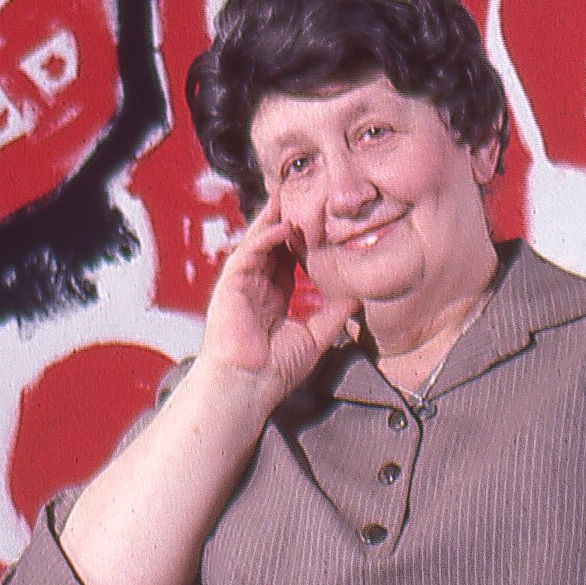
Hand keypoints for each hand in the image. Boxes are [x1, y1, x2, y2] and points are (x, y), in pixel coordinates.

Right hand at [199, 202, 362, 399]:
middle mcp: (254, 290)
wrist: (248, 385)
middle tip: (299, 199)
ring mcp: (240, 287)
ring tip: (286, 199)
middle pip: (269, 248)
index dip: (300, 244)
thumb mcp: (314, 337)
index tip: (318, 227)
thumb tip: (355, 298)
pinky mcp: (230, 286)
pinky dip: (263, 238)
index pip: (286, 264)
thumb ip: (333, 316)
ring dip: (271, 222)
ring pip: (256, 244)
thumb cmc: (274, 371)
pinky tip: (281, 227)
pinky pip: (247, 254)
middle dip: (283, 223)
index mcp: (271, 302)